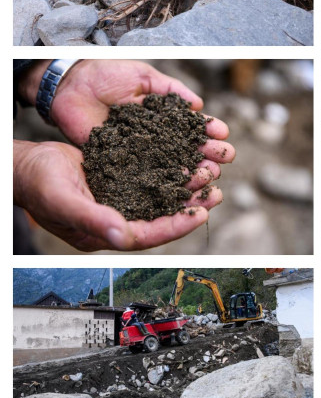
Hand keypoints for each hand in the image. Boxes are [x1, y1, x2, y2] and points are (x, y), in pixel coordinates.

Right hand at [14, 140, 222, 251]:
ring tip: (208, 173)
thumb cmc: (38, 183)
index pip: (148, 235)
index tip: (200, 214)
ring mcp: (121, 199)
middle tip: (215, 192)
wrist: (27, 161)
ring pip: (161, 196)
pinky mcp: (122, 179)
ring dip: (184, 186)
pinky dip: (171, 169)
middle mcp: (118, 218)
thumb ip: (95, 220)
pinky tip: (187, 159)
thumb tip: (127, 238)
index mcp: (106, 233)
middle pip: (161, 215)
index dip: (175, 226)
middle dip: (189, 204)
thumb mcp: (64, 201)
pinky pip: (152, 177)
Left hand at [18, 59, 234, 181]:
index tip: (223, 133)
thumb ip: (170, 90)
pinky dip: (163, 182)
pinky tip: (180, 184)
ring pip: (171, 166)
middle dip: (209, 154)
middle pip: (188, 150)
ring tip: (210, 173)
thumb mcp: (143, 77)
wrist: (69, 85)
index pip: (191, 126)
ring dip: (194, 171)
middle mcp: (155, 138)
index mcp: (163, 117)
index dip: (208, 130)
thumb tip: (197, 106)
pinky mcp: (120, 164)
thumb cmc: (106, 75)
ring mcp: (140, 153)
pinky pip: (145, 175)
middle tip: (225, 157)